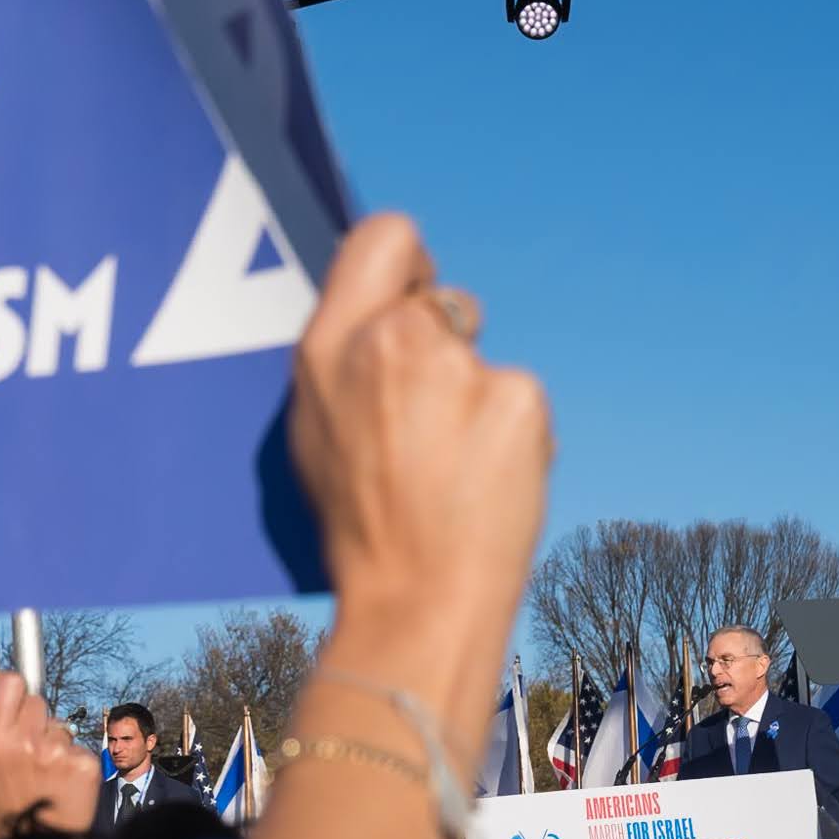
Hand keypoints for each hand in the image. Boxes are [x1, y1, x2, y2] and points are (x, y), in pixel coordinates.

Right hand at [0, 672, 100, 838]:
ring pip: (61, 728)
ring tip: (49, 778)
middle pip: (38, 702)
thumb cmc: (6, 812)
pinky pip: (79, 749)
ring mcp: (58, 751)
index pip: (11, 683)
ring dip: (56, 746)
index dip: (16, 691)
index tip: (17, 701)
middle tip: (33, 753)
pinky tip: (65, 787)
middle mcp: (27, 741)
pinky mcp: (85, 764)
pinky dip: (74, 764)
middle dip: (36, 722)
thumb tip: (6, 702)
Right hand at [288, 215, 549, 741]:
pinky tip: (486, 485)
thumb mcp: (317, 431)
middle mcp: (391, 342)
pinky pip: (521, 400)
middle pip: (444, 300)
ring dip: (479, 399)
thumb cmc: (363, 526)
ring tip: (453, 470)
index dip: (407, 265)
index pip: (385, 237)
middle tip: (434, 415)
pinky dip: (511, 437)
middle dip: (447, 346)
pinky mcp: (519, 399)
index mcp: (328, 347)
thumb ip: (347, 360)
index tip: (412, 302)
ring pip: (484, 359)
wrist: (417, 600)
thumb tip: (387, 316)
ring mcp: (459, 369)